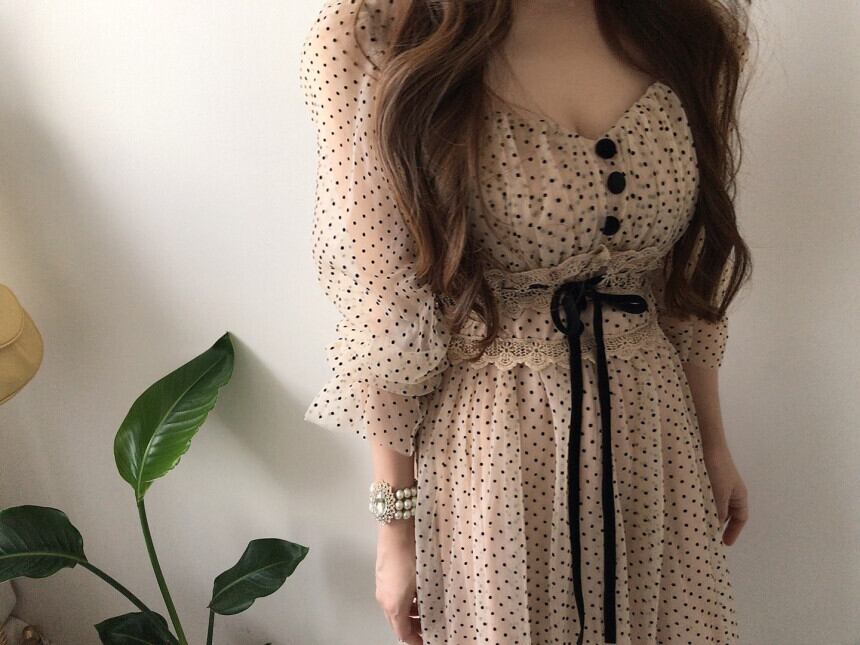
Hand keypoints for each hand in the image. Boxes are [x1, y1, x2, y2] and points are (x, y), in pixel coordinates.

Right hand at [376, 522, 421, 643]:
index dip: (415, 640)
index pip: (403, 634)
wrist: (396, 529)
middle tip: (429, 627)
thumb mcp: (422, 583)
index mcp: (393, 605)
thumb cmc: (409, 554)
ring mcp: (382, 586)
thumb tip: (430, 612)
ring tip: (427, 609)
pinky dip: (405, 600)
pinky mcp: (384, 575)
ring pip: (395, 608)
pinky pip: (393, 595)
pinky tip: (419, 591)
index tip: (425, 641)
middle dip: (413, 628)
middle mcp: (384, 598)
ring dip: (410, 613)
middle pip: (397, 623)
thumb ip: (424, 603)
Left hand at [703, 443, 747, 545]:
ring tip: (699, 526)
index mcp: (739, 496)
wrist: (708, 445)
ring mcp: (719, 485)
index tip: (725, 544)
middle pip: (727, 514)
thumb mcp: (719, 494)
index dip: (733, 531)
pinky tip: (693, 510)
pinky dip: (702, 505)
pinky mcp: (708, 479)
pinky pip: (707, 498)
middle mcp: (731, 491)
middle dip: (719, 525)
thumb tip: (716, 527)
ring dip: (709, 515)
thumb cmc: (718, 470)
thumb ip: (719, 512)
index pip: (740, 518)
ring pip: (715, 506)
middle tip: (708, 538)